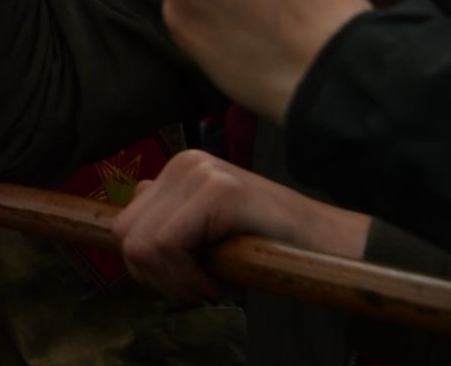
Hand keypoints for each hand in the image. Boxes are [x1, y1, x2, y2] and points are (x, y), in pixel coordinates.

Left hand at [112, 150, 369, 301]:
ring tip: (213, 283)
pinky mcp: (219, 191)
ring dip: (175, 280)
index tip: (187, 280)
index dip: (149, 268)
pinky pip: (168, 245)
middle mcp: (183, 163)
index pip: (124, 226)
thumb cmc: (264, 247)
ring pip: (142, 243)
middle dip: (157, 276)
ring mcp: (200, 172)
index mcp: (176, 170)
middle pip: (126, 235)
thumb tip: (127, 238)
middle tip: (199, 288)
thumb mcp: (203, 233)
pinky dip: (188, 277)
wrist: (326, 244)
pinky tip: (220, 281)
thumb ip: (166, 225)